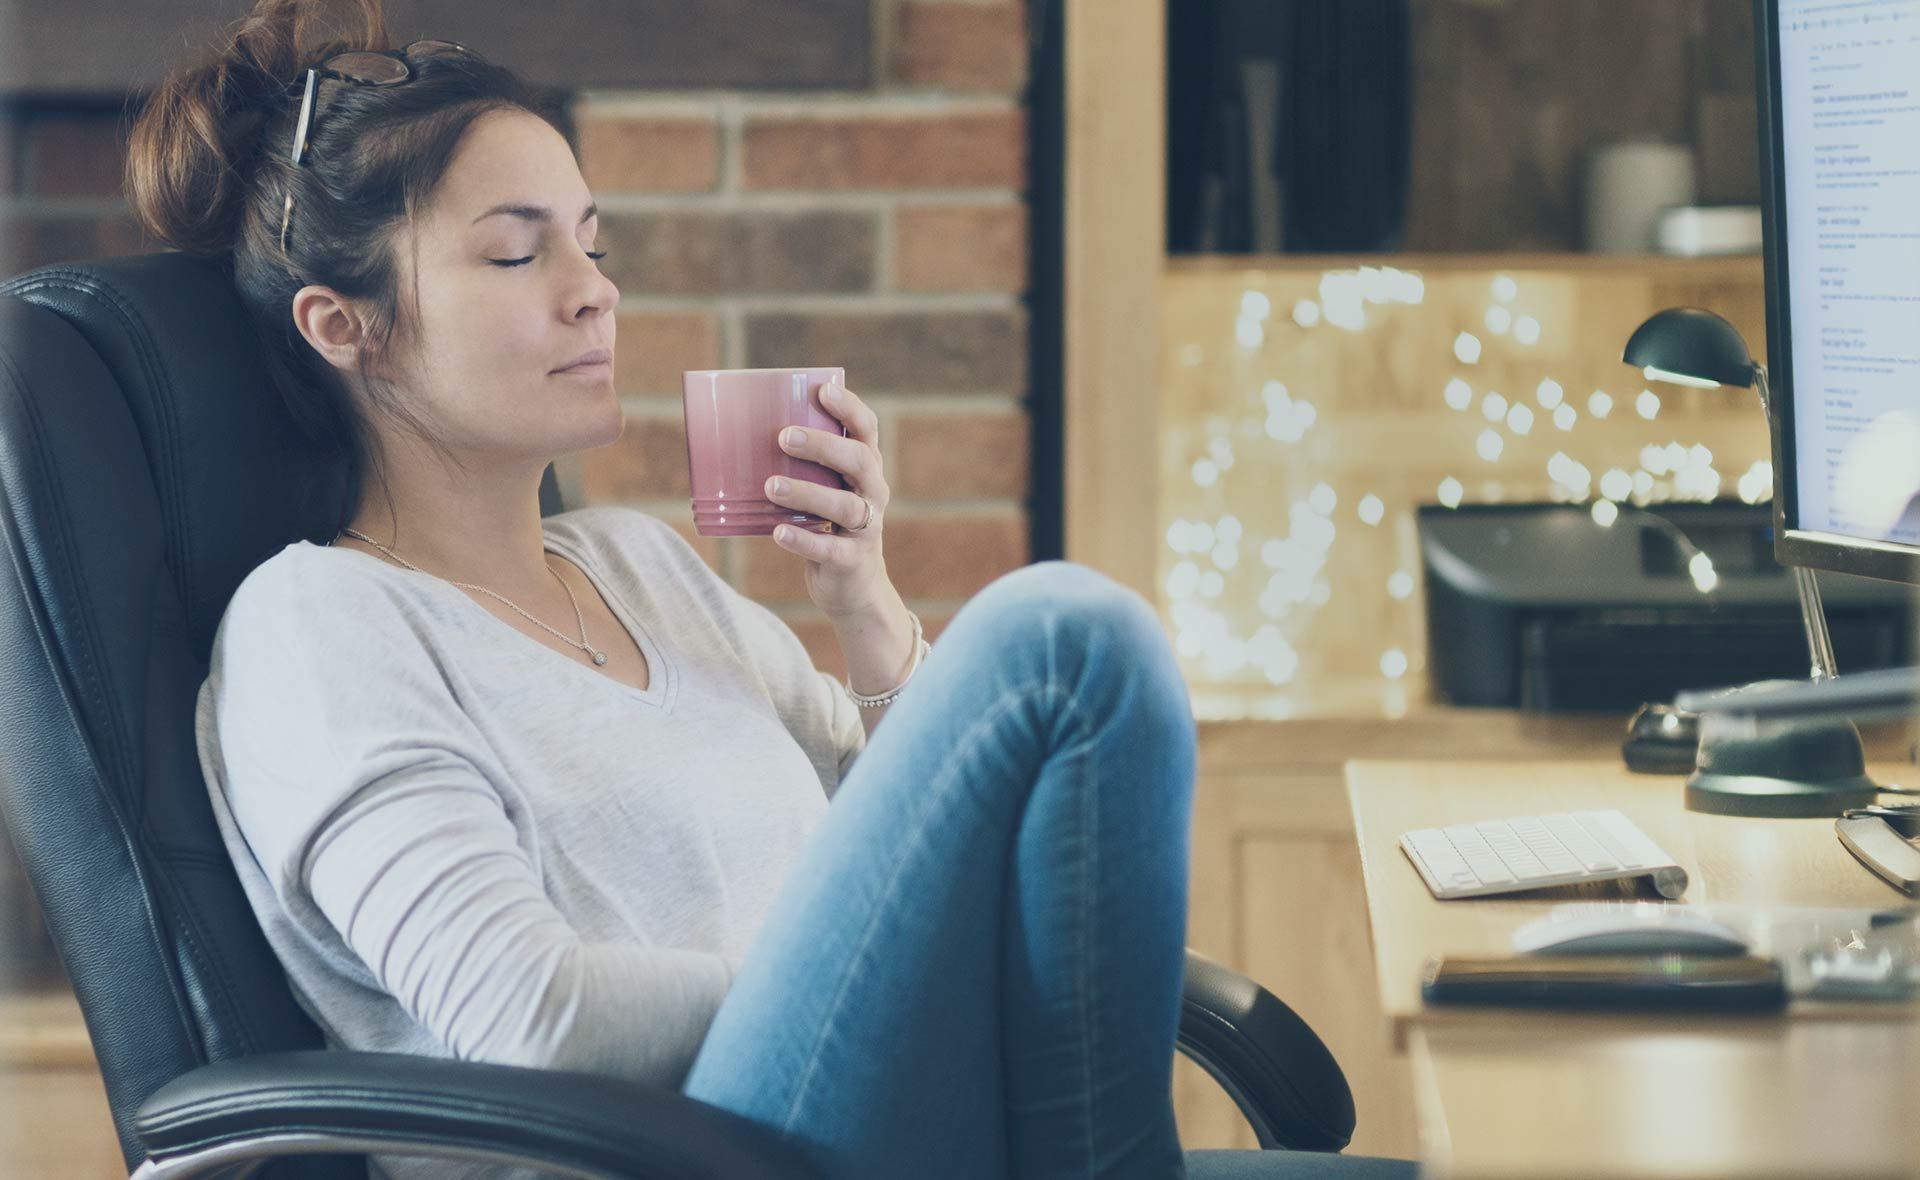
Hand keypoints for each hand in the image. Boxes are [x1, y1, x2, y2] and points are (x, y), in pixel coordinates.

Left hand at [764, 381, 894, 620]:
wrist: (853, 585)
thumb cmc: (825, 524)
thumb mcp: (822, 490)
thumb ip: (797, 467)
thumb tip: (726, 436)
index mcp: (865, 469)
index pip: (867, 430)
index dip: (850, 408)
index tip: (823, 390)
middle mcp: (873, 493)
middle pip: (859, 461)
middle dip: (823, 446)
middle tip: (783, 436)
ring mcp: (867, 529)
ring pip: (844, 505)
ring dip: (807, 493)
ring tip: (771, 486)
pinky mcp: (851, 561)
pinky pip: (830, 549)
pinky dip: (803, 540)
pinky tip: (778, 532)